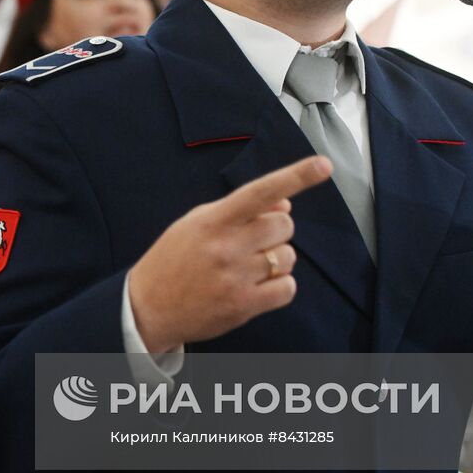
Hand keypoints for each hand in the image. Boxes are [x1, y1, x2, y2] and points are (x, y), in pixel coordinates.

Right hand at [127, 156, 331, 353]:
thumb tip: (285, 206)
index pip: (261, 191)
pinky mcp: (244, 306)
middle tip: (253, 241)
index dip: (296, 176)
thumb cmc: (173, 260)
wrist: (148, 308)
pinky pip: (287, 288)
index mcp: (213, 220)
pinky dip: (280, 286)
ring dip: (277, 259)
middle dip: (276, 231)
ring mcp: (237, 277)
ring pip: (288, 257)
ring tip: (249, 266)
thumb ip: (238, 211)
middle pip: (284, 226)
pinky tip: (258, 285)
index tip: (324, 165)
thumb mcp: (196, 223)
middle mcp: (227, 246)